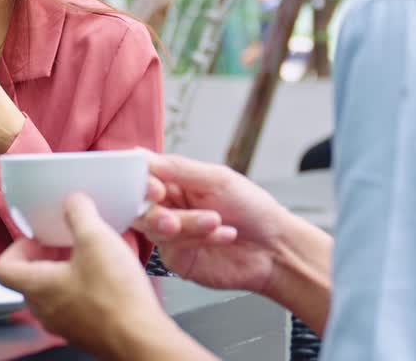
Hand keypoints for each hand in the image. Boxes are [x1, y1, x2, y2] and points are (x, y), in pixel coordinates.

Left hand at [0, 194, 200, 360]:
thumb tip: (72, 201)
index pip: (3, 268)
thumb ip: (79, 213)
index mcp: (36, 286)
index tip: (38, 238)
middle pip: (29, 279)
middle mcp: (44, 310)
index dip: (16, 248)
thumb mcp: (96, 239)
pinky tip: (107, 277)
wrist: (141, 338)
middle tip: (65, 242)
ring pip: (52, 293)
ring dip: (65, 272)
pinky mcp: (85, 332)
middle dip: (45, 257)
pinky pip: (74, 306)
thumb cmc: (114, 295)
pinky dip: (83, 288)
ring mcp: (64, 325)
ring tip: (88, 257)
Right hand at [133, 154, 297, 295]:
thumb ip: (178, 169)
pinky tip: (224, 235)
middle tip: (172, 216)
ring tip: (214, 221)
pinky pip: (172, 247)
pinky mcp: (178, 258)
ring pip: (155, 228)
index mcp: (175, 182)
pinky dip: (199, 238)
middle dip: (156, 211)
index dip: (141, 182)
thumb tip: (142, 156)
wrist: (275, 247)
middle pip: (140, 206)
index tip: (153, 187)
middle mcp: (169, 206)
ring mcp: (170, 234)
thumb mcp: (217, 179)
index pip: (143, 177)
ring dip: (186, 224)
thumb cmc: (252, 208)